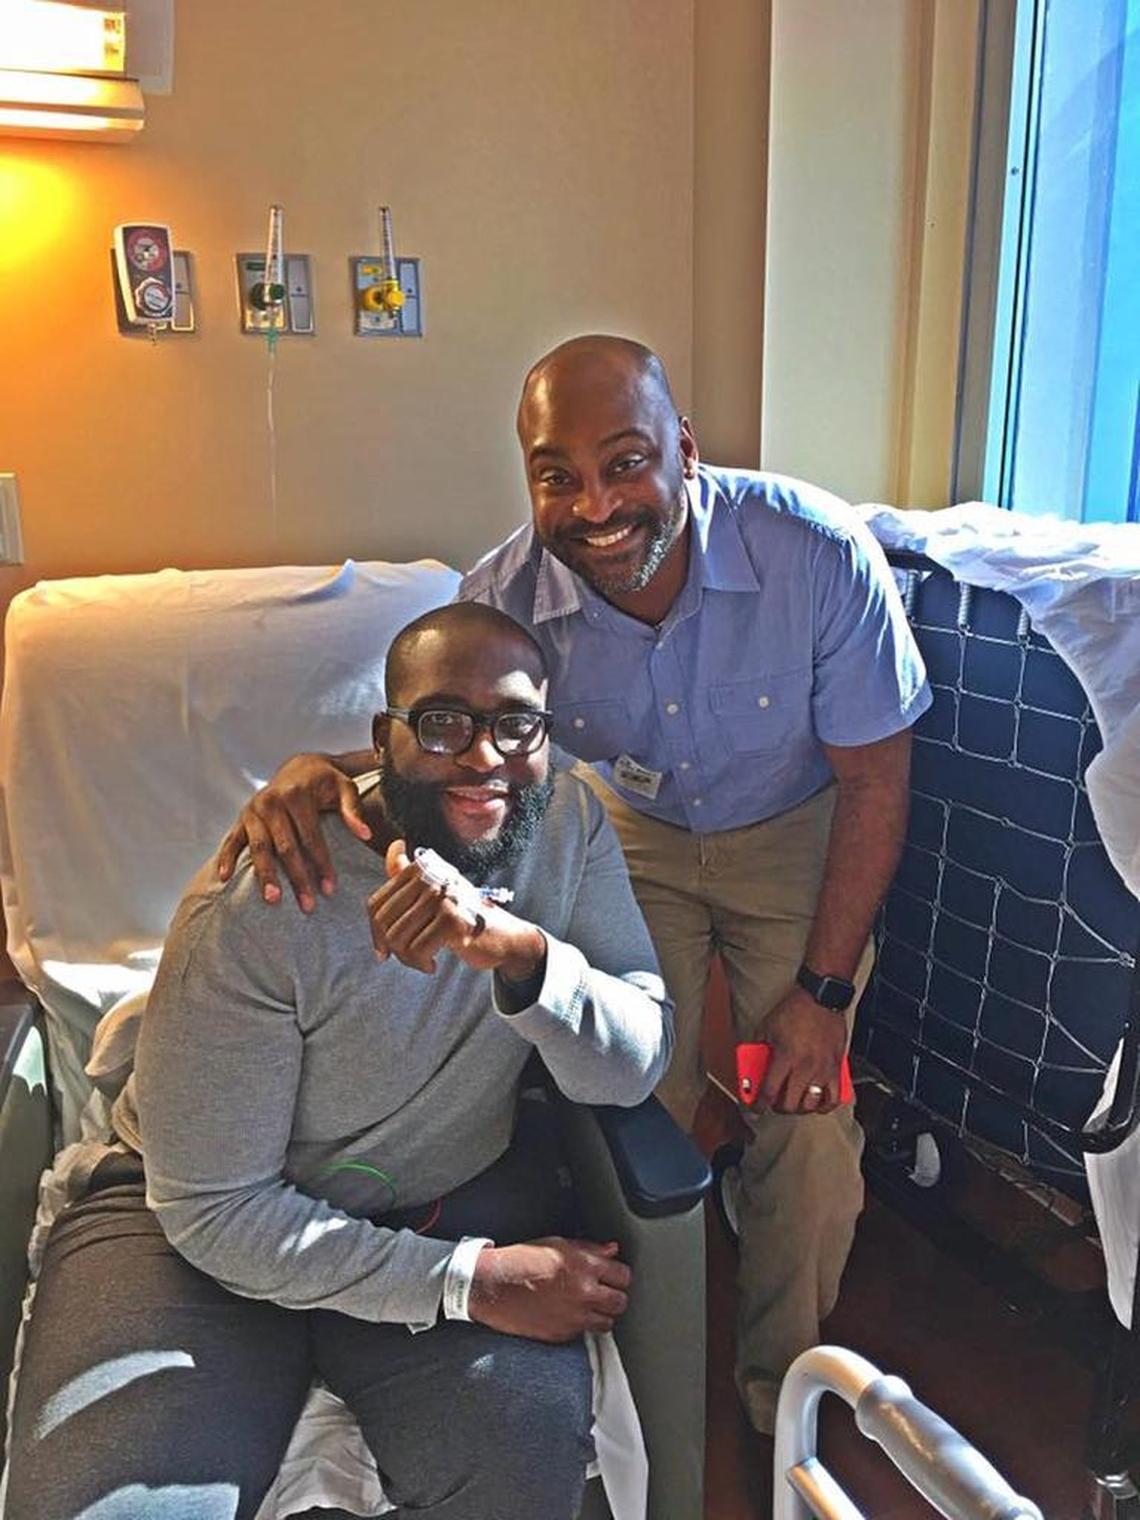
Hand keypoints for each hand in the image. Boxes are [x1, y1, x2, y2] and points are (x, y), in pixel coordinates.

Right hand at [216, 754, 371, 910]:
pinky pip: (231, 840)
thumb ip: (353, 810)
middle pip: (285, 846)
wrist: (299, 766)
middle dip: (297, 877)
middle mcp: (271, 801)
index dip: (321, 863)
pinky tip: (225, 879)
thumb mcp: (344, 787)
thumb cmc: (325, 782)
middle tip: (307, 905)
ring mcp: (253, 810)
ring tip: (273, 900)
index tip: (330, 888)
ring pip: (259, 848)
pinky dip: (226, 859)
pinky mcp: (241, 817)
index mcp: (296, 794)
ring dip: (265, 875)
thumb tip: (364, 834)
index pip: (311, 836)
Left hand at [368, 840, 545, 978]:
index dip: (375, 933)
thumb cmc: (465, 915)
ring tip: (421, 961)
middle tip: (407, 958)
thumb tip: (394, 845)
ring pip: (398, 938)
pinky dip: (421, 963)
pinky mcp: (453, 920)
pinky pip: (417, 950)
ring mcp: (442, 897)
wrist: (503, 935)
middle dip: (391, 948)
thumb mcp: (435, 891)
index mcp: (421, 870)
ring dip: (407, 958)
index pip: (375, 904)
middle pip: (383, 922)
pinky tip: (432, 964)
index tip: (384, 950)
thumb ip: (409, 872)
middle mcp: (430, 878)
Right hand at [468, 1237, 630, 1341]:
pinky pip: (584, 1333)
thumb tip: (612, 1250)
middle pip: (620, 1302)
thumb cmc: (519, 1260)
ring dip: (602, 1314)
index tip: (614, 1276)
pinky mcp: (562, 1334)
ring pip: (607, 1323)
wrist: (492, 1286)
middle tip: (605, 1292)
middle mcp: (583, 1292)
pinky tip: (570, 1314)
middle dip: (615, 1296)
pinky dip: (581, 1325)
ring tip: (589, 1305)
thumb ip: (589, 1248)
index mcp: (584, 1265)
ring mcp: (574, 1316)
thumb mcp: (556, 1244)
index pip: (623, 1275)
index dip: (619, 1275)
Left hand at [757, 985, 847, 1114]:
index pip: (769, 1091)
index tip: (755, 1109)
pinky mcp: (837, 1068)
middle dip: (778, 1108)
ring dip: (798, 1108)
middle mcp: (805, 1066)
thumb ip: (759, 1050)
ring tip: (793, 1102)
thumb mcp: (767, 1028)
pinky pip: (833, 1098)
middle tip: (774, 1102)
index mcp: (785, 1056)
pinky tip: (816, 1102)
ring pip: (810, 1105)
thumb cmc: (794, 1010)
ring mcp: (822, 1069)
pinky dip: (824, 1106)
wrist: (821, 998)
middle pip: (790, 1104)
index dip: (758, 1105)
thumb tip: (752, 1068)